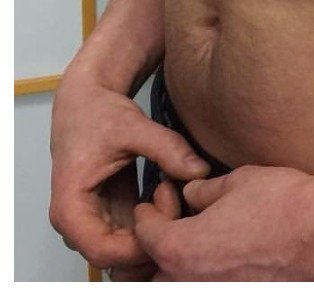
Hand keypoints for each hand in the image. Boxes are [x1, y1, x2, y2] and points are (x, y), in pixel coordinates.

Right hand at [48, 69, 211, 272]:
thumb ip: (168, 148)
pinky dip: (154, 219)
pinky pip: (134, 231)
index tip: (172, 220)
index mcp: (70, 208)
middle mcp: (77, 223)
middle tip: (175, 199)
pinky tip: (169, 190)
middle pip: (116, 256)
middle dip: (152, 238)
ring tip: (171, 189)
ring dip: (155, 229)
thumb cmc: (99, 113)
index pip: (104, 252)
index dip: (142, 245)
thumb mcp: (133, 127)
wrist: (88, 99)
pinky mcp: (110, 212)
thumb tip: (200, 171)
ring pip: (127, 248)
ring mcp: (93, 220)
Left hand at [133, 165, 313, 280]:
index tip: (151, 206)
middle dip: (160, 250)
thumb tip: (192, 193)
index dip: (147, 214)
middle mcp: (193, 282)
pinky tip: (232, 256)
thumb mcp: (238, 181)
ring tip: (204, 244)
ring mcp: (218, 294)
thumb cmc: (285, 204)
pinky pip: (216, 286)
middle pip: (156, 272)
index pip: (146, 234)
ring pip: (185, 284)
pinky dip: (214, 275)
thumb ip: (205, 191)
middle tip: (174, 226)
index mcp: (182, 248)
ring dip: (185, 268)